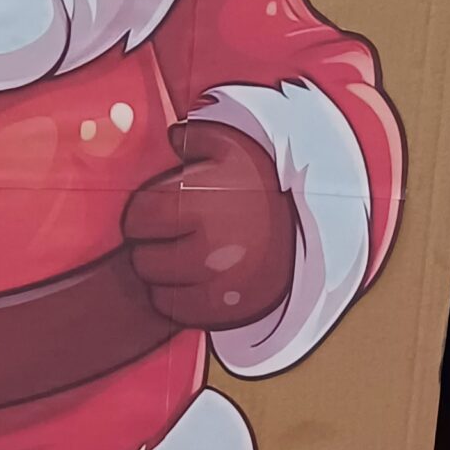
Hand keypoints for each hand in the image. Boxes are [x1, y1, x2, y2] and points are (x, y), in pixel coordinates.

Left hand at [123, 120, 296, 330]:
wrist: (313, 224)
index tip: (144, 219)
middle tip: (156, 244)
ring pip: (161, 290)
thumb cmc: (262, 182)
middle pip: (145, 259)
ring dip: (159, 279)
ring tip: (170, 264)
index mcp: (201, 201)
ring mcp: (223, 281)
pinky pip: (185, 314)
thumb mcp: (233, 147)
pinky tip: (183, 286)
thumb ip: (195, 136)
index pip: (140, 218)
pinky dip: (177, 303)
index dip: (136, 219)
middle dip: (145, 250)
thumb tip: (171, 136)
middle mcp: (211, 244)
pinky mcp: (235, 307)